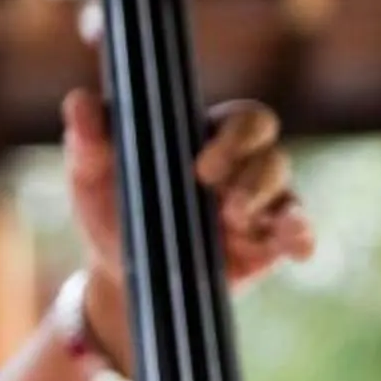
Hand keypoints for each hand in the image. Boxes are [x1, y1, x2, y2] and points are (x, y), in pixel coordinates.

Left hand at [65, 89, 315, 369]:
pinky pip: (297, 232)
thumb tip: (79, 102)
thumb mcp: (92, 175)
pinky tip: (297, 248)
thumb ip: (89, 139)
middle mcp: (241, 166)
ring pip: (285, 189)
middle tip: (213, 189)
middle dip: (251, 169)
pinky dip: (301, 235)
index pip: (244, 119)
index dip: (234, 138)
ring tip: (232, 220)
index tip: (201, 166)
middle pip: (271, 150)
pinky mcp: (266, 245)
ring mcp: (258, 206)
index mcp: (208, 137)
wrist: (123, 277)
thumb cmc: (111, 210)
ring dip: (264, 200)